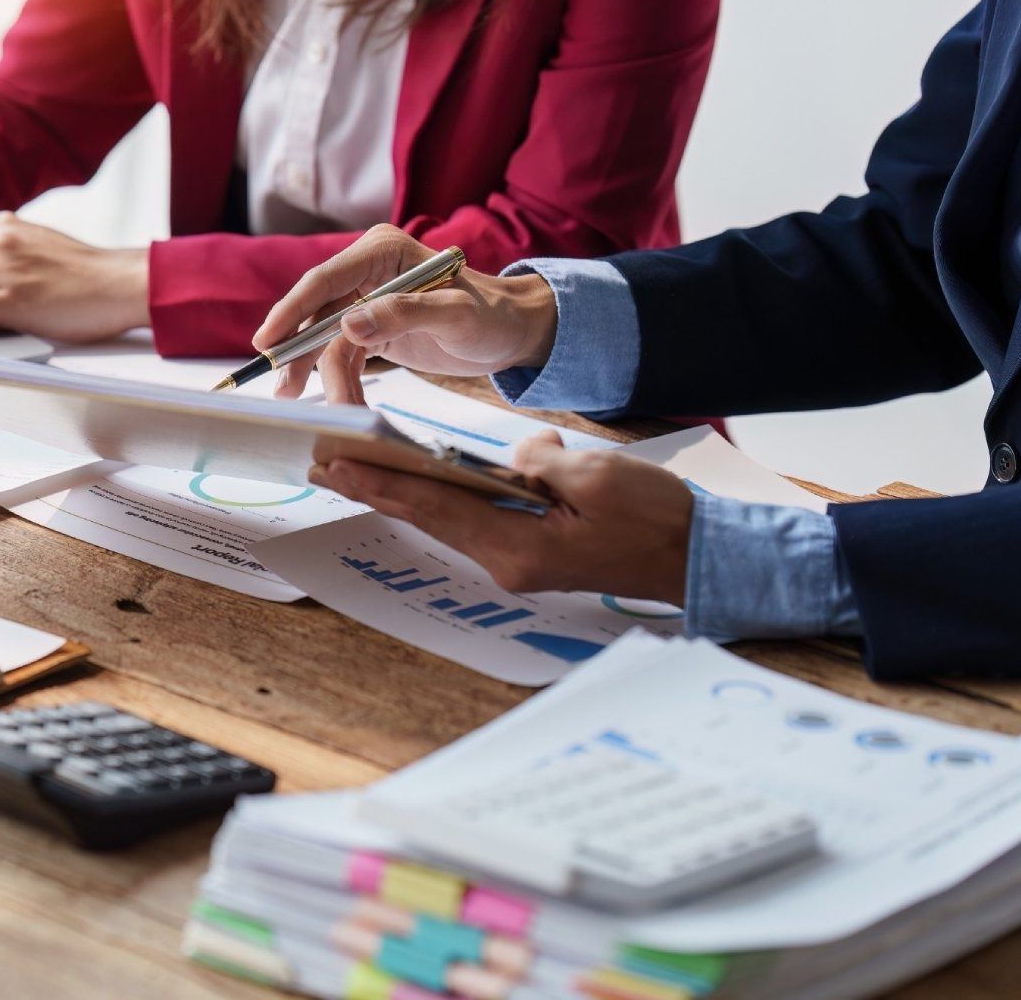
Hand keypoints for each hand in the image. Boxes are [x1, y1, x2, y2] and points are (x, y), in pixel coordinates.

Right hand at [251, 224, 559, 403]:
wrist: (511, 333)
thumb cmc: (492, 316)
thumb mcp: (456, 315)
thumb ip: (404, 314)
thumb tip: (348, 324)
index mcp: (383, 251)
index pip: (325, 279)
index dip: (291, 310)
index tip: (266, 341)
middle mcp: (367, 271)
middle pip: (316, 312)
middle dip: (299, 353)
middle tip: (284, 390)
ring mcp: (366, 301)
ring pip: (325, 340)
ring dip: (320, 376)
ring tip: (322, 409)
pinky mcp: (370, 329)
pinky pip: (343, 356)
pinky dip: (341, 382)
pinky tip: (344, 405)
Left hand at [309, 432, 693, 605]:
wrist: (698, 557)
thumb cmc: (654, 519)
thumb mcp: (594, 477)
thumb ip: (540, 462)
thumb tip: (515, 457)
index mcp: (515, 548)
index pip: (432, 507)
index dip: (381, 482)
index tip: (335, 465)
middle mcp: (505, 562)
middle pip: (428, 516)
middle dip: (376, 485)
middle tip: (322, 463)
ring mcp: (516, 560)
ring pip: (447, 518)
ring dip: (403, 490)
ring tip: (352, 468)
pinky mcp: (530, 551)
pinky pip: (475, 520)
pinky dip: (444, 497)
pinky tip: (420, 479)